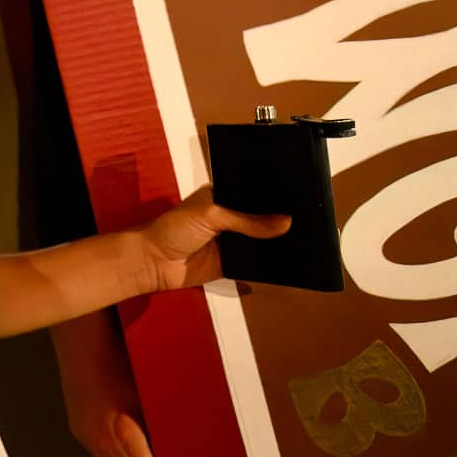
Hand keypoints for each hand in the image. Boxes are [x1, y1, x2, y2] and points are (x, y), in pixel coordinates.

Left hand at [137, 194, 289, 292]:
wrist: (154, 262)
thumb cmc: (171, 229)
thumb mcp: (211, 215)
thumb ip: (247, 220)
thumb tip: (283, 222)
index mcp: (223, 196)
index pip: (253, 194)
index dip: (272, 197)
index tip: (295, 198)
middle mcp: (230, 217)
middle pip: (261, 218)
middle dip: (277, 221)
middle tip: (302, 221)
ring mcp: (232, 240)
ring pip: (262, 241)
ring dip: (274, 242)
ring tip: (300, 239)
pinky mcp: (232, 261)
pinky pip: (256, 262)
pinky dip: (267, 262)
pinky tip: (284, 259)